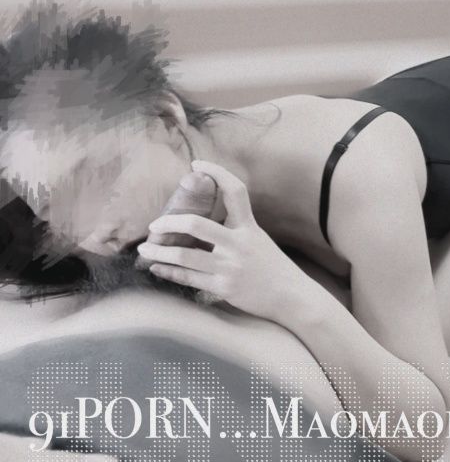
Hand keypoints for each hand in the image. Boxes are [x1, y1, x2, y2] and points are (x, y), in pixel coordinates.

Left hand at [137, 160, 303, 319]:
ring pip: (185, 256)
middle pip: (197, 225)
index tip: (197, 164)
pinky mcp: (223, 287)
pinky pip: (188, 277)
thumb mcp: (259, 239)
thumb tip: (204, 222)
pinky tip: (157, 267)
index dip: (217, 172)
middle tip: (155, 224)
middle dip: (170, 223)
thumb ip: (236, 229)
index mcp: (249, 227)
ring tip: (145, 248)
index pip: (235, 191)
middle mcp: (238, 244)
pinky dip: (169, 271)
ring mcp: (229, 267)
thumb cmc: (273, 267)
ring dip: (159, 251)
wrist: (291, 297)